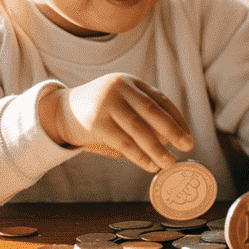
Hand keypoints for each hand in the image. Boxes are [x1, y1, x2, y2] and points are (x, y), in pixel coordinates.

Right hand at [40, 73, 193, 172]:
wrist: (60, 111)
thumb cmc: (99, 112)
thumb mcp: (120, 105)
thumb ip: (140, 117)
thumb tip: (170, 141)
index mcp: (130, 82)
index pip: (160, 99)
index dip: (176, 118)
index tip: (187, 134)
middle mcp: (120, 88)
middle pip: (152, 111)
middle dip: (173, 130)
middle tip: (188, 145)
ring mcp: (107, 103)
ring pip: (139, 129)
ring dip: (158, 148)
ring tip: (171, 162)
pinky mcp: (97, 122)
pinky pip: (124, 142)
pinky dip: (140, 156)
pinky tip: (151, 166)